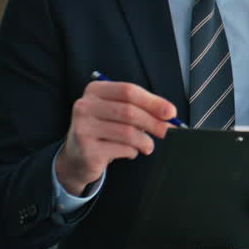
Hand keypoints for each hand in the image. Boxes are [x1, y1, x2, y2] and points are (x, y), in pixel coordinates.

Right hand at [56, 80, 175, 195]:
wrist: (77, 157)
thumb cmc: (105, 130)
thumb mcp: (118, 113)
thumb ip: (141, 109)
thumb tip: (169, 115)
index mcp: (95, 90)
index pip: (128, 91)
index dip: (153, 101)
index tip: (171, 113)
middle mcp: (85, 106)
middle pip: (129, 111)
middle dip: (154, 122)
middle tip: (167, 131)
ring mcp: (83, 128)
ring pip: (127, 132)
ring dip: (145, 141)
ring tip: (147, 146)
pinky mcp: (86, 149)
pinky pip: (121, 149)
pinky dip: (132, 152)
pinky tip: (129, 152)